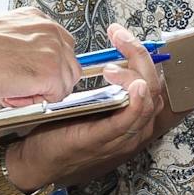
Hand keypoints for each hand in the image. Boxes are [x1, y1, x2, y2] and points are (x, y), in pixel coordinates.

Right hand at [0, 10, 79, 105]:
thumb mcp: (5, 34)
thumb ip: (26, 44)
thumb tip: (32, 60)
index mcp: (39, 20)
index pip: (63, 47)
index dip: (49, 67)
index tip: (34, 75)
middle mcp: (49, 31)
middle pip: (70, 66)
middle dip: (50, 81)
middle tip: (22, 85)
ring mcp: (53, 51)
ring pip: (65, 83)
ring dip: (42, 92)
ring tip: (14, 88)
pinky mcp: (50, 72)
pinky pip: (55, 97)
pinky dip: (35, 102)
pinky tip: (13, 93)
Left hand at [3, 27, 165, 189]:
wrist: (39, 159)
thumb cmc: (64, 130)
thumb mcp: (91, 104)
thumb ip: (105, 86)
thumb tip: (107, 57)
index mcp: (134, 116)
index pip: (151, 80)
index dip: (141, 54)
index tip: (121, 35)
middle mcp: (136, 127)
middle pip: (154, 87)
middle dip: (140, 57)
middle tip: (120, 38)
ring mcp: (123, 136)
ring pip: (148, 102)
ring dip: (135, 75)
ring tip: (112, 65)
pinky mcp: (104, 141)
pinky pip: (129, 122)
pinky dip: (137, 104)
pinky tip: (136, 87)